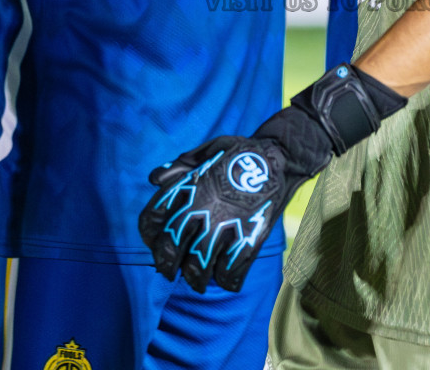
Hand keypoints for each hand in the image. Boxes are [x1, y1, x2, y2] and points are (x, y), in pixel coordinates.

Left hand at [138, 63, 404, 291]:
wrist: (280, 157)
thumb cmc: (241, 152)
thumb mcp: (207, 149)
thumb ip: (180, 165)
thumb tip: (154, 179)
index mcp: (187, 189)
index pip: (151, 220)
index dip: (149, 235)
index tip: (156, 241)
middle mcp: (201, 211)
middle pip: (169, 252)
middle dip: (166, 265)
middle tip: (171, 270)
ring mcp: (225, 228)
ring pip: (197, 271)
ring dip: (195, 279)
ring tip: (199, 278)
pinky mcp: (249, 241)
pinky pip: (230, 275)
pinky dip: (226, 280)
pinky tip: (226, 273)